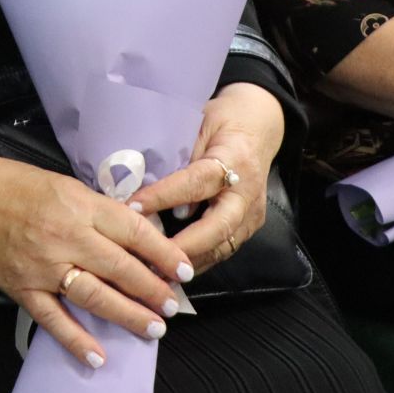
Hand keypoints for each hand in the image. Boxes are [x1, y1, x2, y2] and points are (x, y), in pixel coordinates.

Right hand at [0, 142, 192, 368]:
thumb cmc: (14, 185)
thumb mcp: (65, 184)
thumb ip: (99, 211)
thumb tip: (139, 233)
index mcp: (79, 206)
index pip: (133, 232)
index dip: (163, 253)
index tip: (184, 269)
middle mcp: (65, 237)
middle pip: (120, 268)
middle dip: (152, 290)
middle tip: (172, 305)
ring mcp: (43, 266)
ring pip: (95, 296)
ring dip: (128, 315)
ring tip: (153, 328)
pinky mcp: (23, 288)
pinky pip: (53, 319)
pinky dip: (76, 340)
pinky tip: (98, 357)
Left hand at [130, 82, 286, 274]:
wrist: (259, 124)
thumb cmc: (223, 119)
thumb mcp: (198, 123)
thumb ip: (179, 154)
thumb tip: (143, 182)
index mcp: (234, 159)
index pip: (196, 182)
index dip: (164, 196)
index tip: (133, 208)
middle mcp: (247, 191)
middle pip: (217, 227)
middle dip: (182, 247)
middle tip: (149, 260)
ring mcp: (252, 213)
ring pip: (222, 246)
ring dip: (188, 261)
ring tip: (155, 272)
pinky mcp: (250, 226)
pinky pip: (223, 249)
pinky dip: (198, 261)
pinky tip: (172, 269)